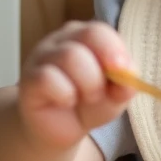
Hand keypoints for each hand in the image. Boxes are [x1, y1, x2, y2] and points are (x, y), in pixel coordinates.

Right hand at [18, 21, 135, 149]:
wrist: (58, 130)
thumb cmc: (87, 105)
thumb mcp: (114, 97)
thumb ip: (124, 87)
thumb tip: (130, 80)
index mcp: (85, 37)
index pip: (101, 30)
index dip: (116, 50)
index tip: (125, 72)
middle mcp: (63, 40)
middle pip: (89, 35)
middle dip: (104, 67)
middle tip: (103, 91)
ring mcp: (42, 57)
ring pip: (70, 56)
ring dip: (87, 84)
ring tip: (86, 98)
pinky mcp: (29, 79)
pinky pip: (47, 78)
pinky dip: (65, 93)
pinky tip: (66, 101)